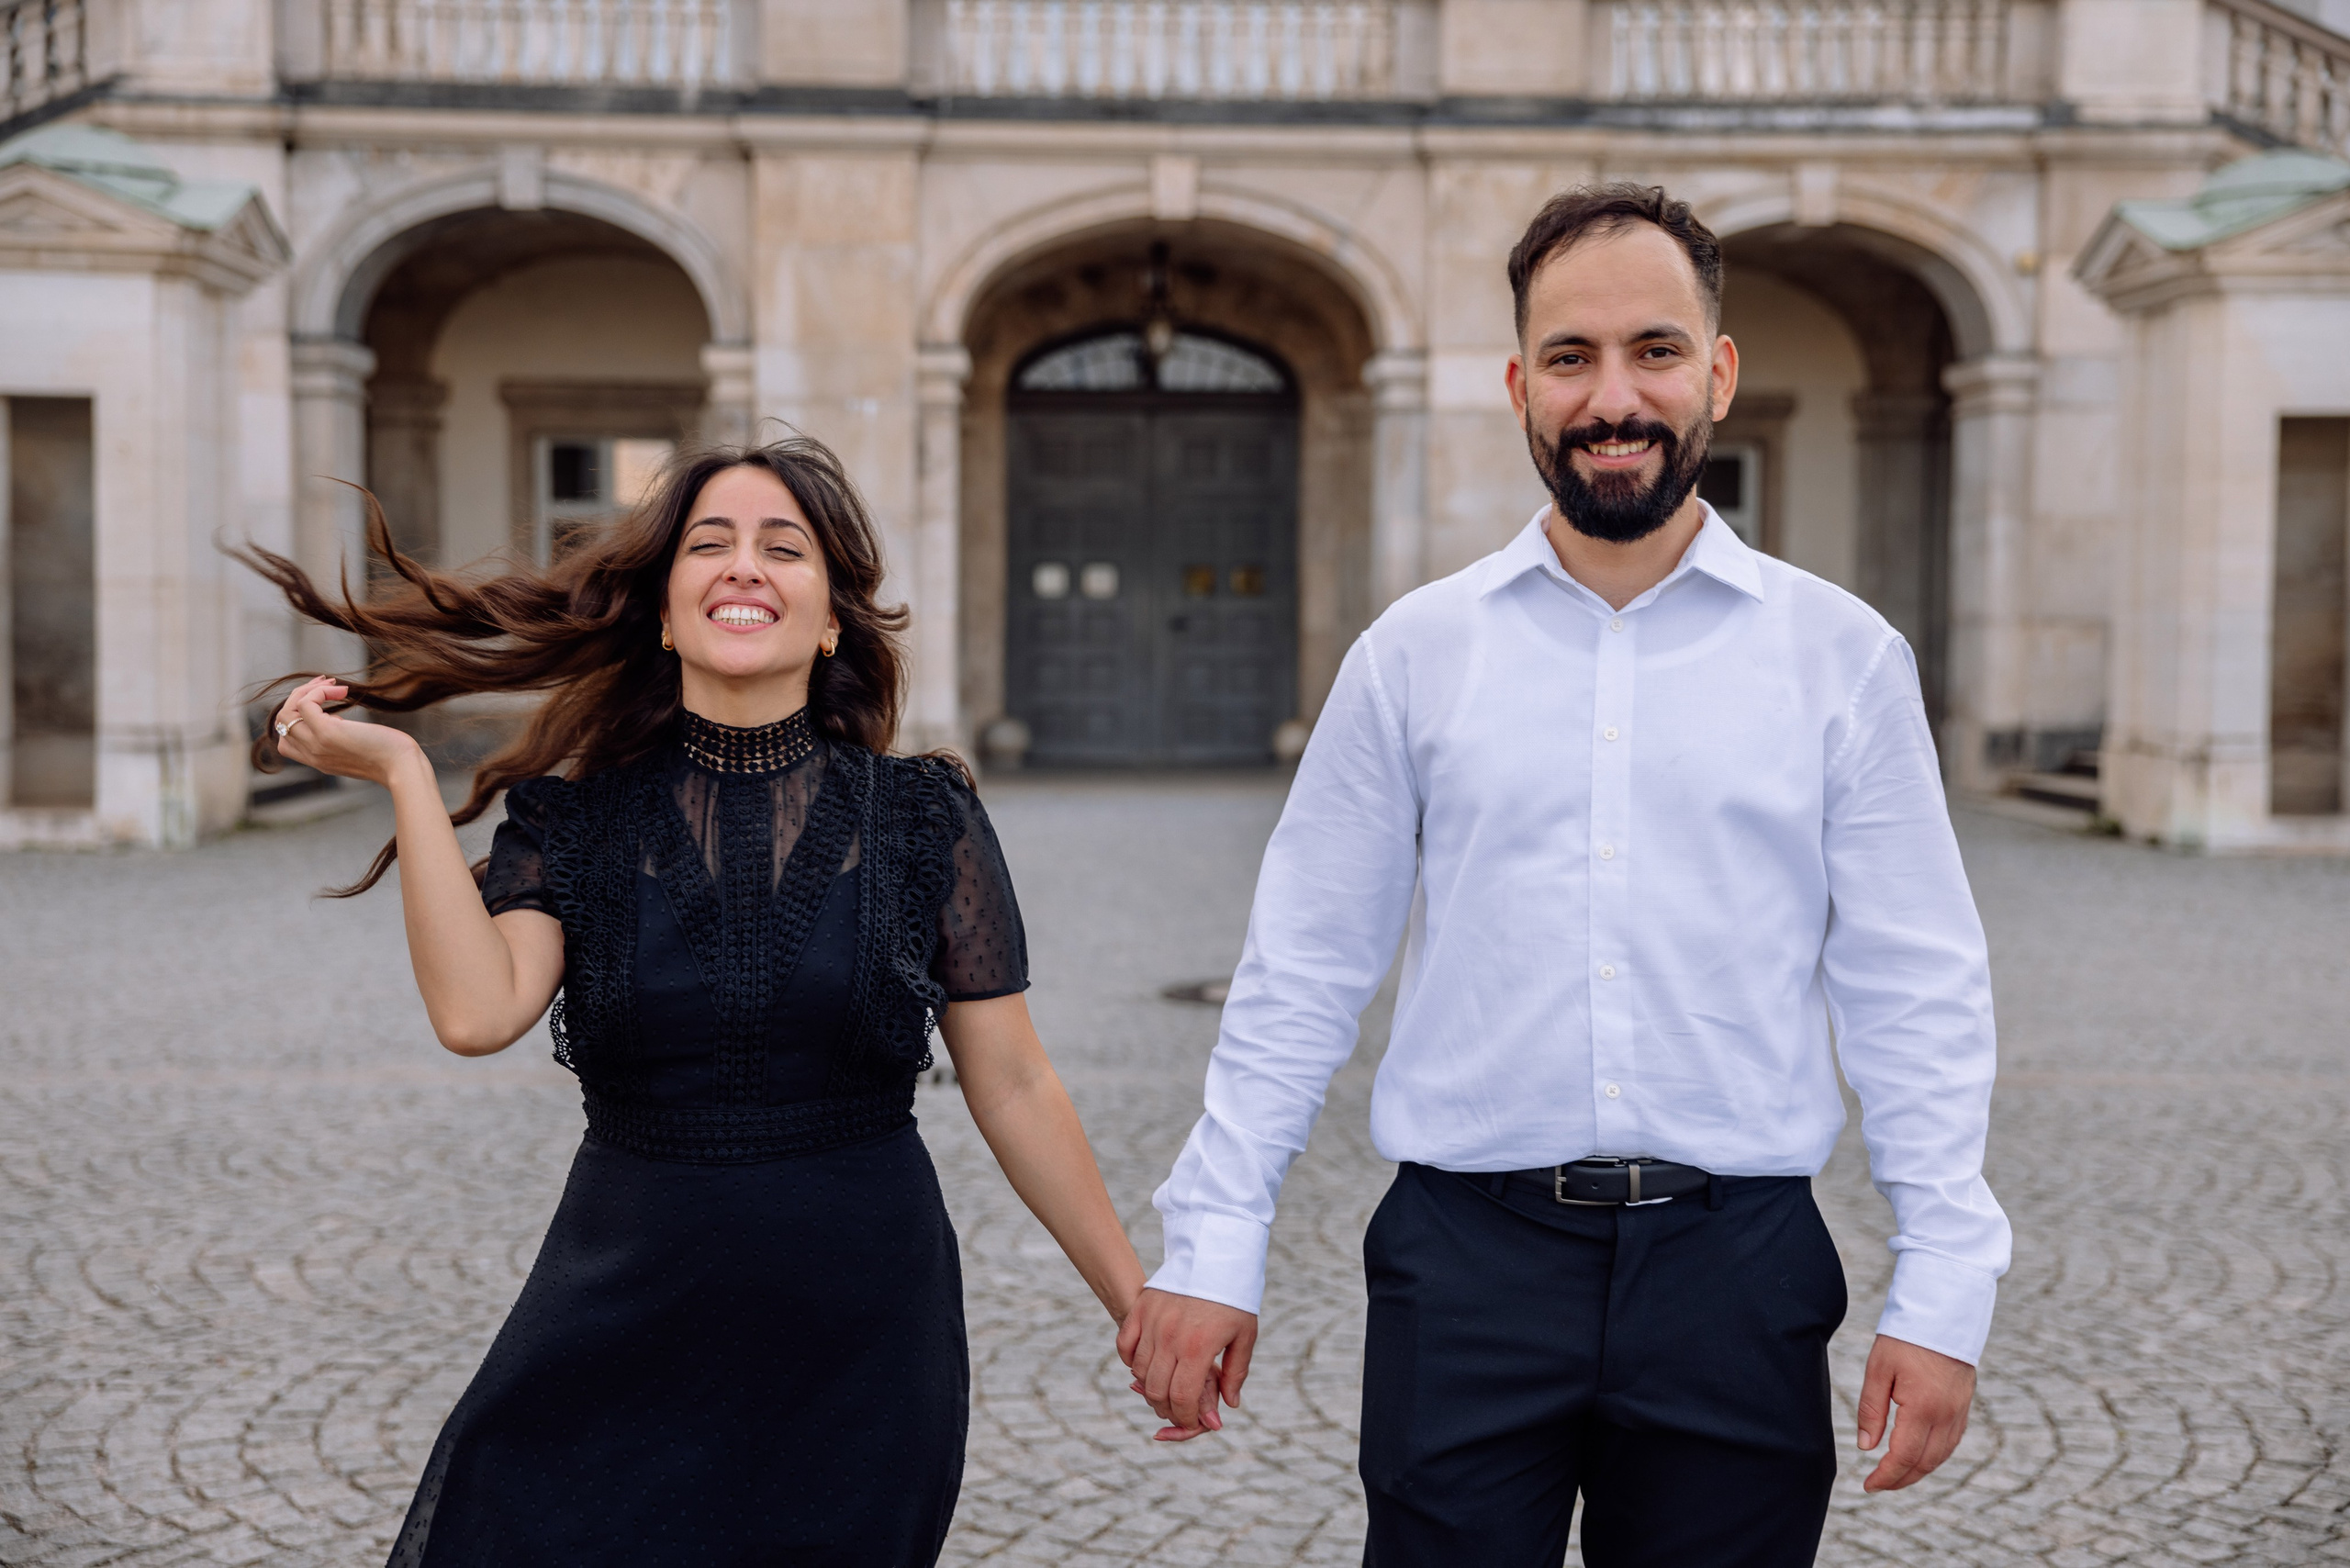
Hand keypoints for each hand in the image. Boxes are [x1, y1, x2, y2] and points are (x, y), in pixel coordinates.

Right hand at [271, 676, 420, 786]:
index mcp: (317, 761)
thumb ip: (342, 742)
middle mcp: (312, 755)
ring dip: (307, 690)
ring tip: (332, 684)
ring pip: (287, 712)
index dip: (298, 718)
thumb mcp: (358, 751)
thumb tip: (338, 722)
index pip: (285, 740)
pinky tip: (342, 691)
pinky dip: (320, 691)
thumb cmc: (390, 757)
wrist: (403, 767)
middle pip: (282, 722)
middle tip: (325, 684)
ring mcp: (316, 745)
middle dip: (299, 697)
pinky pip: (306, 704)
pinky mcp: (327, 733)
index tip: (326, 706)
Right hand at [1115, 1287, 1256, 1442]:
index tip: (1192, 1421)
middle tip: (1179, 1410)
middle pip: (1157, 1390)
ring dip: (1150, 1389)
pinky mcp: (1141, 1309)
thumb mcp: (1245, 1336)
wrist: (1215, 1254)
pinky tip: (1147, 1366)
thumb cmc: (1234, 1298)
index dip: (1185, 1418)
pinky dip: (1132, 1362)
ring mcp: (1152, 1322)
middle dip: (1168, 1409)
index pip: (1182, 1398)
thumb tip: (1230, 1406)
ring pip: (1140, 1372)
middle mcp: (1171, 1337)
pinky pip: (1124, 1346)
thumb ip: (1236, 1373)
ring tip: (1165, 1391)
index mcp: (1198, 1347)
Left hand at [1856, 1333, 1975, 1490]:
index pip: (1903, 1457)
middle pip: (1924, 1463)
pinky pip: (1951, 1442)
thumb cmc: (1905, 1338)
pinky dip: (1934, 1456)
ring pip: (1941, 1456)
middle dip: (1901, 1480)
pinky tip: (1919, 1457)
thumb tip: (1867, 1447)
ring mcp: (1959, 1412)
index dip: (1886, 1477)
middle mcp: (1946, 1416)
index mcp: (1923, 1408)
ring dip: (1918, 1471)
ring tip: (1895, 1476)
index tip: (1869, 1485)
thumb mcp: (1878, 1369)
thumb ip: (1872, 1410)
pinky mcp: (1965, 1406)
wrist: (1944, 1313)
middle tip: (1878, 1485)